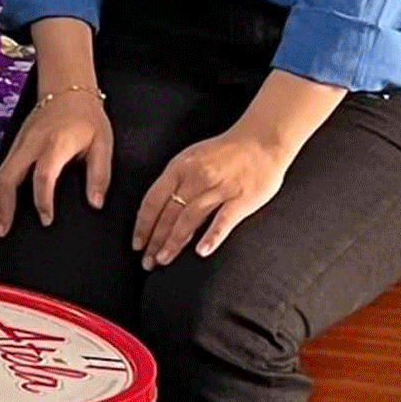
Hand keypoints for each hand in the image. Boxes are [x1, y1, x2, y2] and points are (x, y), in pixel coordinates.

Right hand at [0, 90, 112, 240]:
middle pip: (8, 177)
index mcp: (55, 143)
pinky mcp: (14, 146)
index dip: (43, 200)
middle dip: (3, 207)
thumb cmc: (86, 117)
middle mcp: (31, 144)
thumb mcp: (103, 144)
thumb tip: (95, 202)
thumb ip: (99, 175)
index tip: (46, 220)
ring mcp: (19, 144)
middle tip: (2, 232)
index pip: (44, 175)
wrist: (67, 90)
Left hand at [132, 129, 294, 268]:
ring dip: (174, 241)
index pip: (153, 200)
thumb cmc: (225, 152)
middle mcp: (196, 177)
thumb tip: (157, 209)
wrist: (263, 140)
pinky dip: (212, 235)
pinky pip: (224, 219)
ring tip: (164, 259)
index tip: (136, 243)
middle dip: (154, 239)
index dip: (143, 224)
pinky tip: (201, 251)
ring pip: (190, 218)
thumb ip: (175, 181)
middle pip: (168, 213)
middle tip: (146, 261)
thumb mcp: (191, 158)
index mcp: (179, 167)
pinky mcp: (242, 198)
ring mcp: (220, 188)